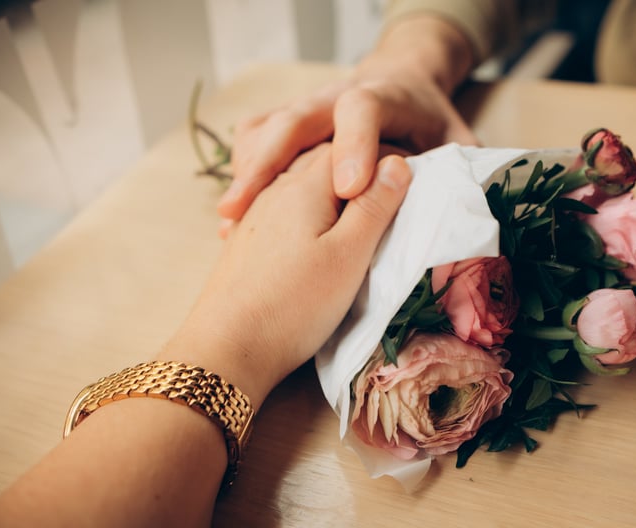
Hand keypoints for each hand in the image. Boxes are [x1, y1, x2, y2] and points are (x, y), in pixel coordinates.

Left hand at [171, 144, 411, 399]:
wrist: (225, 348)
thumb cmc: (295, 304)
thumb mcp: (349, 256)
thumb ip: (374, 207)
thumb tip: (397, 161)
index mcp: (305, 185)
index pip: (350, 149)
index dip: (382, 159)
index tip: (409, 181)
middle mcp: (275, 189)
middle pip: (322, 160)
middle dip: (356, 169)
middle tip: (388, 195)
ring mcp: (256, 214)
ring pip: (300, 183)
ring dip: (330, 190)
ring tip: (355, 216)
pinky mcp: (247, 239)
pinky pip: (283, 207)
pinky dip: (307, 211)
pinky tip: (313, 233)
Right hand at [217, 16, 477, 225]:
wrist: (401, 77)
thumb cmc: (427, 117)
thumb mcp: (457, 135)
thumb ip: (462, 163)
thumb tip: (471, 202)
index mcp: (384, 97)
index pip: (362, 109)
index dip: (354, 144)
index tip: (347, 189)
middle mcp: (336, 97)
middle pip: (295, 118)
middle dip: (270, 162)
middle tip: (244, 208)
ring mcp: (308, 107)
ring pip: (266, 127)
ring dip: (247, 170)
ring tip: (231, 220)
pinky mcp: (290, 120)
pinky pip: (256, 137)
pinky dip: (243, 171)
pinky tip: (236, 214)